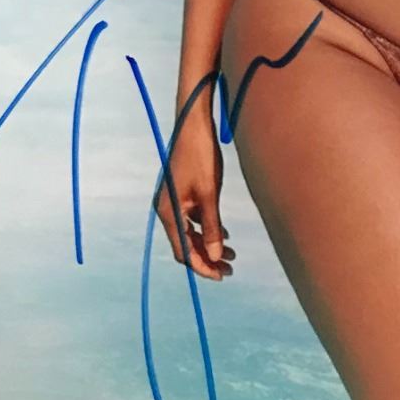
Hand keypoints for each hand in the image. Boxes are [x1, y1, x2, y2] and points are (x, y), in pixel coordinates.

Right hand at [152, 94, 235, 281]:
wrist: (193, 123)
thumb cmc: (201, 155)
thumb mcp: (209, 193)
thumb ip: (211, 226)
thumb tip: (214, 256)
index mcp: (169, 212)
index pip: (184, 251)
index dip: (202, 266)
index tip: (222, 276)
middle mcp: (167, 209)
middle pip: (186, 244)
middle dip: (207, 258)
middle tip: (230, 269)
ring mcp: (173, 201)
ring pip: (190, 232)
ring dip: (209, 244)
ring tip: (232, 254)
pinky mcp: (182, 192)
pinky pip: (193, 218)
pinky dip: (207, 228)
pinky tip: (224, 234)